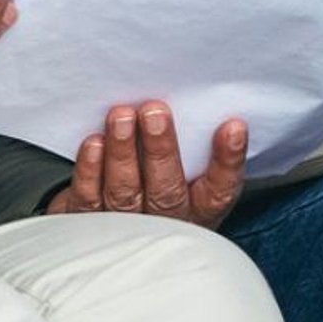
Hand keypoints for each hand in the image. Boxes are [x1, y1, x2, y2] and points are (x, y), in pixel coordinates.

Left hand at [44, 101, 247, 228]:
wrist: (115, 227)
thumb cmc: (159, 183)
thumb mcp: (187, 171)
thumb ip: (193, 143)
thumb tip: (190, 94)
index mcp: (199, 209)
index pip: (220, 189)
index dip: (228, 160)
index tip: (232, 126)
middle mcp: (166, 221)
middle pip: (166, 191)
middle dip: (160, 150)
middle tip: (155, 112)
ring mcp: (127, 226)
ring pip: (126, 192)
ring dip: (123, 153)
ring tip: (122, 117)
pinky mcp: (91, 222)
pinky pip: (90, 199)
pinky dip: (91, 170)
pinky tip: (94, 143)